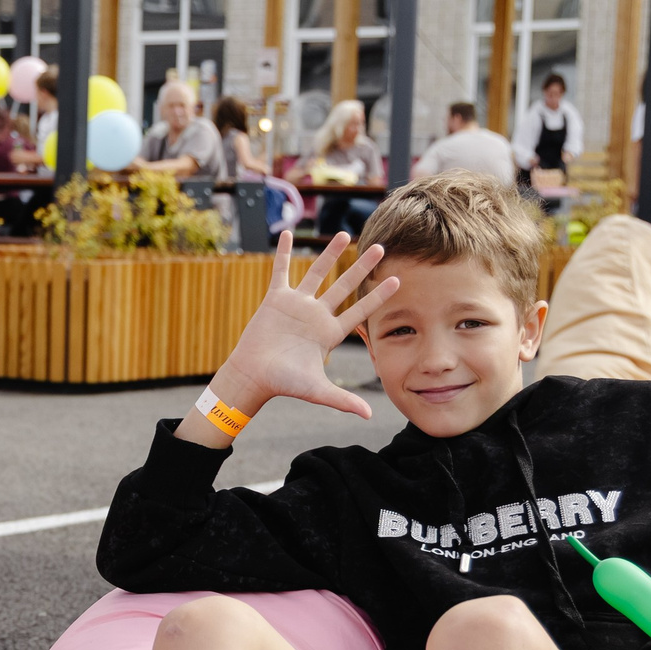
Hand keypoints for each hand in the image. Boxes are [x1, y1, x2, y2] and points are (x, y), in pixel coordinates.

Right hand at [206, 232, 398, 423]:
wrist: (254, 376)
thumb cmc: (284, 383)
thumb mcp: (317, 390)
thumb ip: (343, 400)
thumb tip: (369, 415)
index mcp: (330, 333)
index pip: (360, 311)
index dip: (378, 296)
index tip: (397, 280)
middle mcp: (316, 315)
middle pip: (344, 286)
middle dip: (363, 268)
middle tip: (381, 248)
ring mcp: (297, 305)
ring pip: (317, 273)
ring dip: (330, 254)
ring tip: (344, 234)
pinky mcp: (275, 299)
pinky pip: (280, 271)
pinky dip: (282, 253)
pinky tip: (286, 234)